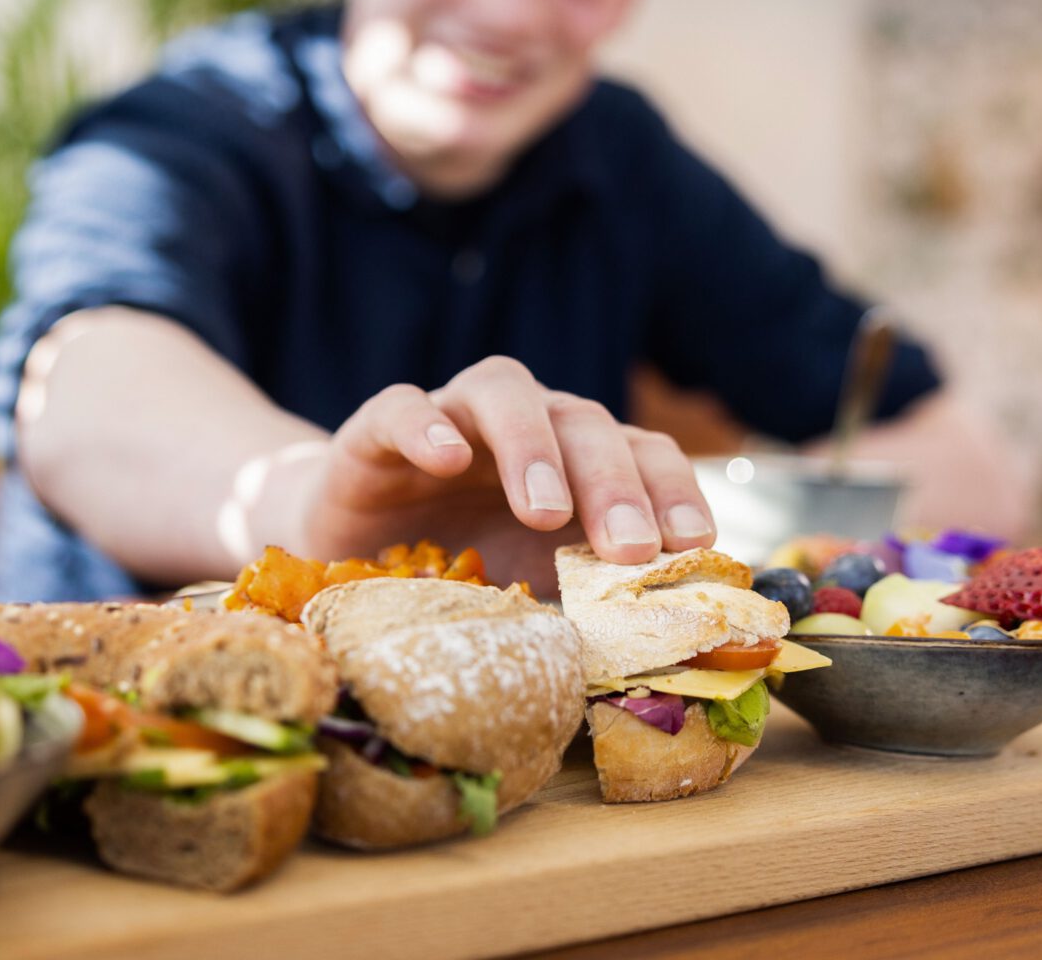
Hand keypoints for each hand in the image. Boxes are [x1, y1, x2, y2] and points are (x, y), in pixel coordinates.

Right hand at [288, 357, 715, 588]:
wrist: (347, 552)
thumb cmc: (456, 570)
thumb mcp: (527, 588)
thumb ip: (582, 599)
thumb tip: (656, 649)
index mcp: (574, 462)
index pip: (640, 451)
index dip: (672, 490)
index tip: (693, 544)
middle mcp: (524, 426)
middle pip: (582, 421)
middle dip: (614, 482)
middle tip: (629, 545)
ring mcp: (451, 418)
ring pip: (505, 392)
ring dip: (533, 446)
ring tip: (546, 511)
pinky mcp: (376, 430)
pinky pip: (402, 406)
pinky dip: (426, 425)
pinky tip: (444, 459)